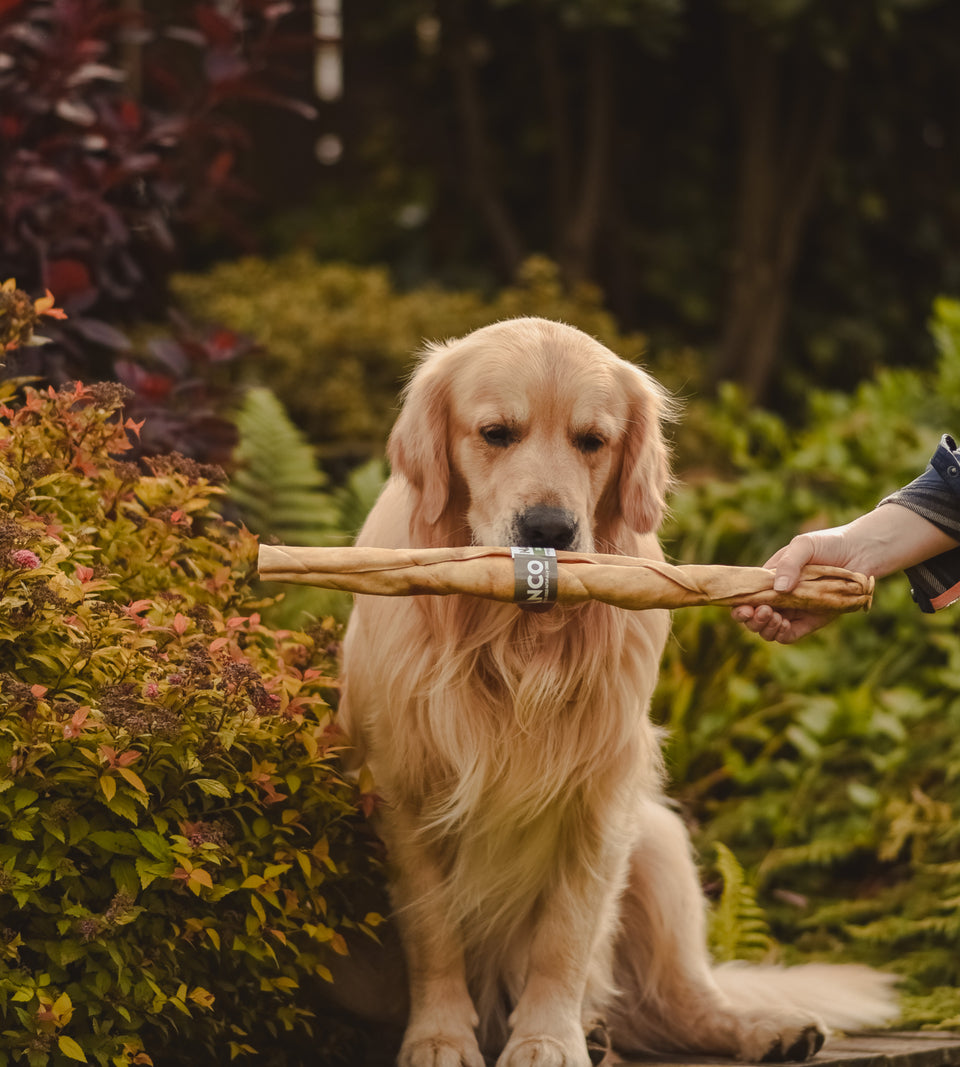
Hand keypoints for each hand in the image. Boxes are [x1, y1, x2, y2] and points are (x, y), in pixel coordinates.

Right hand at [731, 528, 853, 643]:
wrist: (862, 552)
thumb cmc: (830, 544)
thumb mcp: (804, 545)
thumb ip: (789, 564)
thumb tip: (779, 589)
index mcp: (770, 578)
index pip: (747, 595)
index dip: (740, 605)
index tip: (743, 607)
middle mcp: (779, 597)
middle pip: (754, 617)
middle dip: (751, 620)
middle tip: (761, 612)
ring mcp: (795, 610)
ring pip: (769, 629)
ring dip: (766, 628)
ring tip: (775, 618)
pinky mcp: (812, 621)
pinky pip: (791, 635)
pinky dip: (782, 634)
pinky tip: (783, 625)